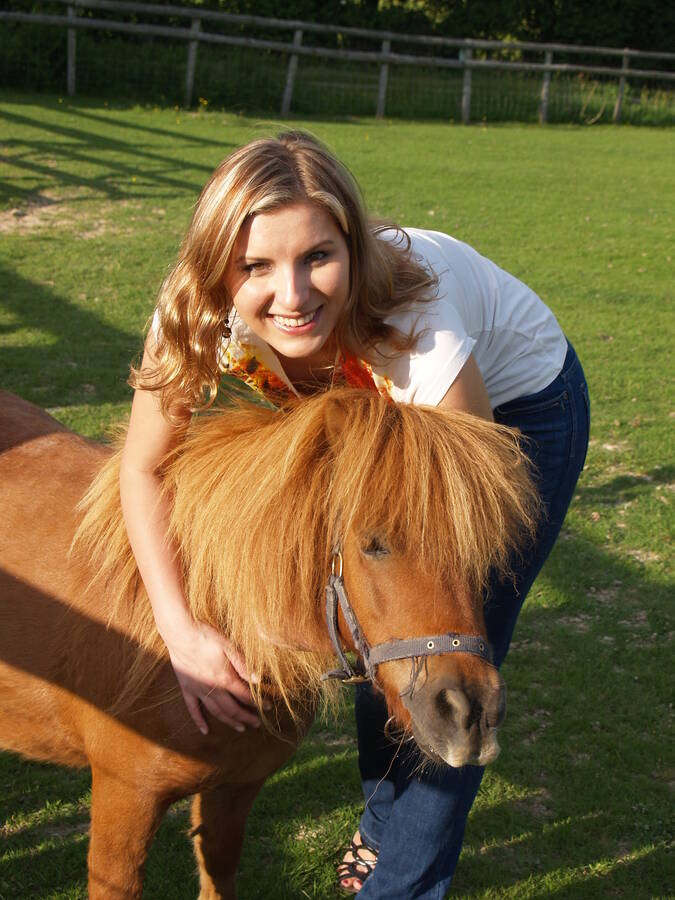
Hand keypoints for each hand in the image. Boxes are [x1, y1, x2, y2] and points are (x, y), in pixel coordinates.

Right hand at [164, 618, 261, 734]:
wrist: (180, 633)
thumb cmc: (206, 636)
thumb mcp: (229, 646)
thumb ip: (243, 664)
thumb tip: (258, 679)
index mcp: (224, 678)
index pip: (245, 696)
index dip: (259, 703)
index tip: (269, 707)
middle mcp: (212, 689)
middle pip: (233, 709)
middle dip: (247, 717)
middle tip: (257, 723)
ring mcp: (198, 690)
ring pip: (216, 712)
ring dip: (229, 721)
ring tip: (240, 728)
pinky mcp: (186, 688)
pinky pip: (193, 709)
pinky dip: (199, 721)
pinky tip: (205, 730)